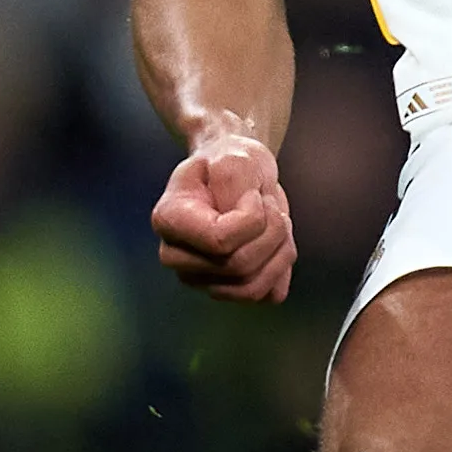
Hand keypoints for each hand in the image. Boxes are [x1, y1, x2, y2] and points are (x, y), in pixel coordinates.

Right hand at [150, 127, 296, 302]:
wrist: (239, 176)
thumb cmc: (231, 162)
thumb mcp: (234, 157)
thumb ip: (233, 180)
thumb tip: (243, 220)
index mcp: (168, 221)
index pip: (219, 241)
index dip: (253, 218)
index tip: (254, 195)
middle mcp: (176, 257)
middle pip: (239, 266)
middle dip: (272, 231)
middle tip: (273, 205)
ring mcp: (201, 280)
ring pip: (254, 288)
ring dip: (281, 250)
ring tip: (279, 222)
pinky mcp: (230, 291)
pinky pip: (270, 294)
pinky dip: (283, 266)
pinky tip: (277, 241)